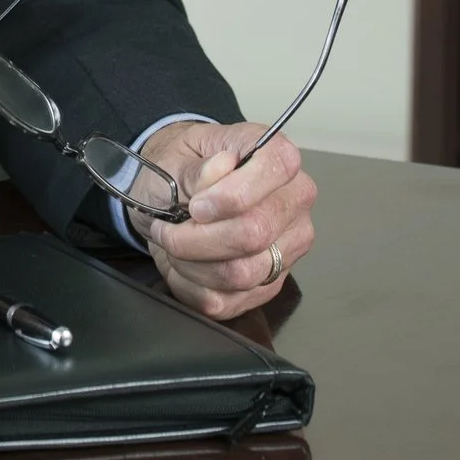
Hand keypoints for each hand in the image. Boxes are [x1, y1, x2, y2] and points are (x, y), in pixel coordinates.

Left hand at [135, 121, 316, 320]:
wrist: (169, 197)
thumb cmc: (179, 170)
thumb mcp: (175, 158)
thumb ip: (196, 167)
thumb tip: (222, 165)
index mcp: (278, 158)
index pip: (277, 168)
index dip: (233, 193)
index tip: (197, 206)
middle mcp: (293, 203)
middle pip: (255, 233)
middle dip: (197, 237)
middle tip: (167, 228)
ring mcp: (286, 249)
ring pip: (241, 273)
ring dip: (191, 263)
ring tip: (173, 244)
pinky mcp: (267, 285)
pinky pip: (227, 300)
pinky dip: (190, 285)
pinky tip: (183, 263)